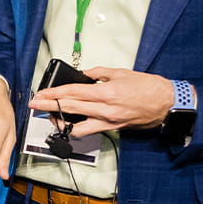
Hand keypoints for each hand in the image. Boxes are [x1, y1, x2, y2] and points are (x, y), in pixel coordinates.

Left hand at [28, 67, 173, 136]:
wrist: (167, 103)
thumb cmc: (148, 87)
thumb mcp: (121, 73)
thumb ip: (98, 74)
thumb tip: (83, 76)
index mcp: (106, 93)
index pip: (73, 94)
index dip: (54, 94)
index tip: (41, 94)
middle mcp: (106, 110)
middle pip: (70, 109)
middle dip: (49, 107)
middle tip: (35, 104)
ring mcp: (109, 122)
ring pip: (78, 127)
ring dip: (62, 122)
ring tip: (51, 116)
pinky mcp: (114, 128)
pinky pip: (91, 130)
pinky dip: (78, 127)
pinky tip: (70, 122)